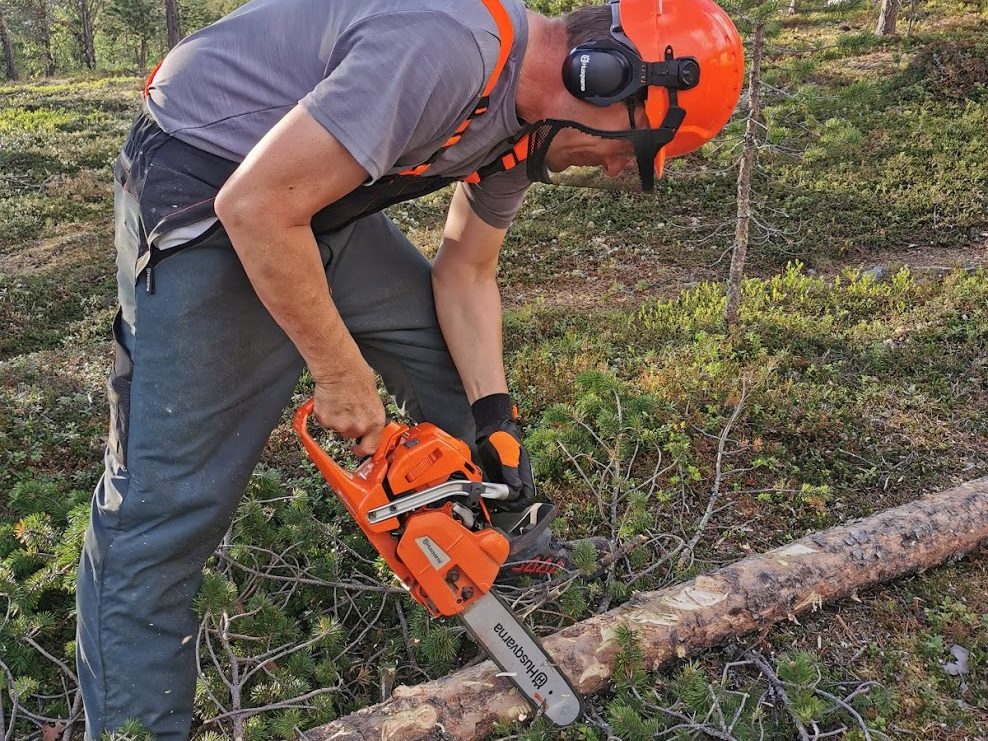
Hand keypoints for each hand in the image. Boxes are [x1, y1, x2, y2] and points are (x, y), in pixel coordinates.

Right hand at [312, 358, 385, 457]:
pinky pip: (325, 421)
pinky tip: (331, 400)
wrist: (339, 368)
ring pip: (337, 427)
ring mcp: (340, 425)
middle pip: (351, 435)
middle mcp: (359, 427)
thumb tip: (368, 420)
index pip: (371, 447)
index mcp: (375, 421)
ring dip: (337, 418)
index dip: (364, 450)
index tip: (359, 449)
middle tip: (348, 409)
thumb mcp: (373, 399)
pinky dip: (326, 413)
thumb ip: (370, 415)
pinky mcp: (325, 420)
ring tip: (340, 400)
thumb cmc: (357, 376)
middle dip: (349, 425)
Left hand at [472, 394, 534, 509]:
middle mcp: (517, 479)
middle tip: (497, 504)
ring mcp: (507, 478)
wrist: (492, 428)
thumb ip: (512, 472)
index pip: (527, 496)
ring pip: (506, 498)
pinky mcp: (497, 477)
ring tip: (490, 501)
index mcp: (524, 474)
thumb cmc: (504, 437)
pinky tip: (485, 496)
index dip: (519, 503)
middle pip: (517, 500)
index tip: (507, 503)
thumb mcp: (508, 454)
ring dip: (499, 503)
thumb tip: (516, 490)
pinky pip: (496, 492)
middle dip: (508, 505)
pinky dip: (491, 497)